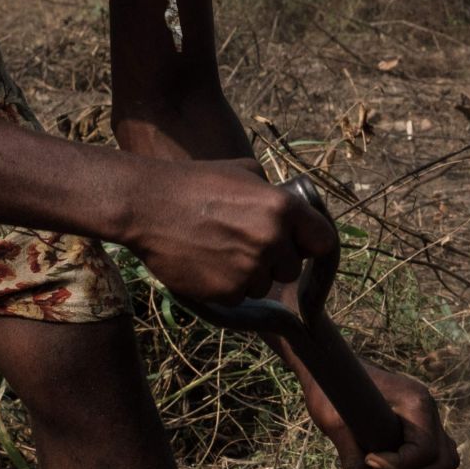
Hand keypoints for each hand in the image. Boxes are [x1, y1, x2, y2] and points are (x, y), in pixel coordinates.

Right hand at [121, 160, 338, 302]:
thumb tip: (294, 207)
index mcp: (283, 208)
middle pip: (293, 268)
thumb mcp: (244, 171)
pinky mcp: (226, 291)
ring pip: (265, 285)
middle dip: (275, 261)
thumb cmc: (194, 182)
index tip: (300, 247)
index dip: (311, 245)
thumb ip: (275, 192)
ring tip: (219, 251)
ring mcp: (250, 268)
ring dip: (250, 275)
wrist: (145, 204)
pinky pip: (239, 296)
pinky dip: (226, 286)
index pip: (324, 241)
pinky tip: (206, 264)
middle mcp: (273, 240)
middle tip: (246, 246)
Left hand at [303, 364, 458, 468]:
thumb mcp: (336, 425)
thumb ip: (352, 460)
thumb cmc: (330, 390)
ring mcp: (427, 417)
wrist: (330, 368)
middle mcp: (428, 409)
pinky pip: (434, 453)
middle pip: (444, 459)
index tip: (369, 460)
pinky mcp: (420, 424)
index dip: (398, 466)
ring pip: (444, 458)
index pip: (425, 450)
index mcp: (415, 402)